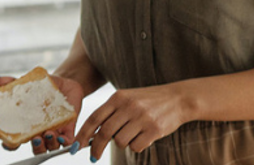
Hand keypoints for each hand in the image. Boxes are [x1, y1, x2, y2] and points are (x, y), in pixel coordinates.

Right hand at [0, 74, 83, 154]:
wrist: (65, 84)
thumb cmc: (43, 88)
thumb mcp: (28, 84)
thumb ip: (13, 83)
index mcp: (27, 125)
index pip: (16, 141)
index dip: (10, 145)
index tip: (7, 143)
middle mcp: (40, 132)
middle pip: (36, 148)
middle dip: (36, 147)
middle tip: (35, 139)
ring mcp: (55, 131)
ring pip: (51, 147)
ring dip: (49, 144)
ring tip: (49, 134)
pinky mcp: (68, 129)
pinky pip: (68, 141)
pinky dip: (65, 142)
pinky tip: (61, 136)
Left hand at [73, 84, 189, 161]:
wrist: (178, 99)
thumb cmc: (148, 101)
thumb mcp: (127, 99)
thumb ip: (110, 113)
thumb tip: (91, 135)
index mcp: (118, 97)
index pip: (94, 118)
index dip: (82, 134)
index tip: (75, 147)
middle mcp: (129, 106)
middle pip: (104, 133)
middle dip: (96, 148)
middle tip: (94, 157)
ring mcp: (142, 118)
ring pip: (120, 142)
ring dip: (122, 143)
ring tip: (132, 135)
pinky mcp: (154, 130)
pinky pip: (136, 146)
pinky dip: (136, 146)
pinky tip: (143, 137)